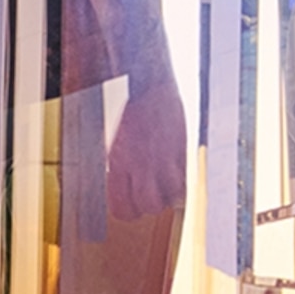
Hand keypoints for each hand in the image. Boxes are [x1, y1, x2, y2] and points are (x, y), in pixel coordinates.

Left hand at [108, 81, 189, 221]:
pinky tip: (174, 176)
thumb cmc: (129, 108)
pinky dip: (180, 185)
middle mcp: (141, 165)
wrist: (150, 84)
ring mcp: (163, 159)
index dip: (125, 209)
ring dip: (165, 197)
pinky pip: (184, 181)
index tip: (127, 201)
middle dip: (145, 207)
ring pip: (168, 199)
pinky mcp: (180, 151)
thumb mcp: (113, 138)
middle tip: (144, 196)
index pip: (122, 207)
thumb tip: (110, 179)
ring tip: (160, 187)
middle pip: (148, 207)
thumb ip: (113, 161)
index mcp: (118, 162)